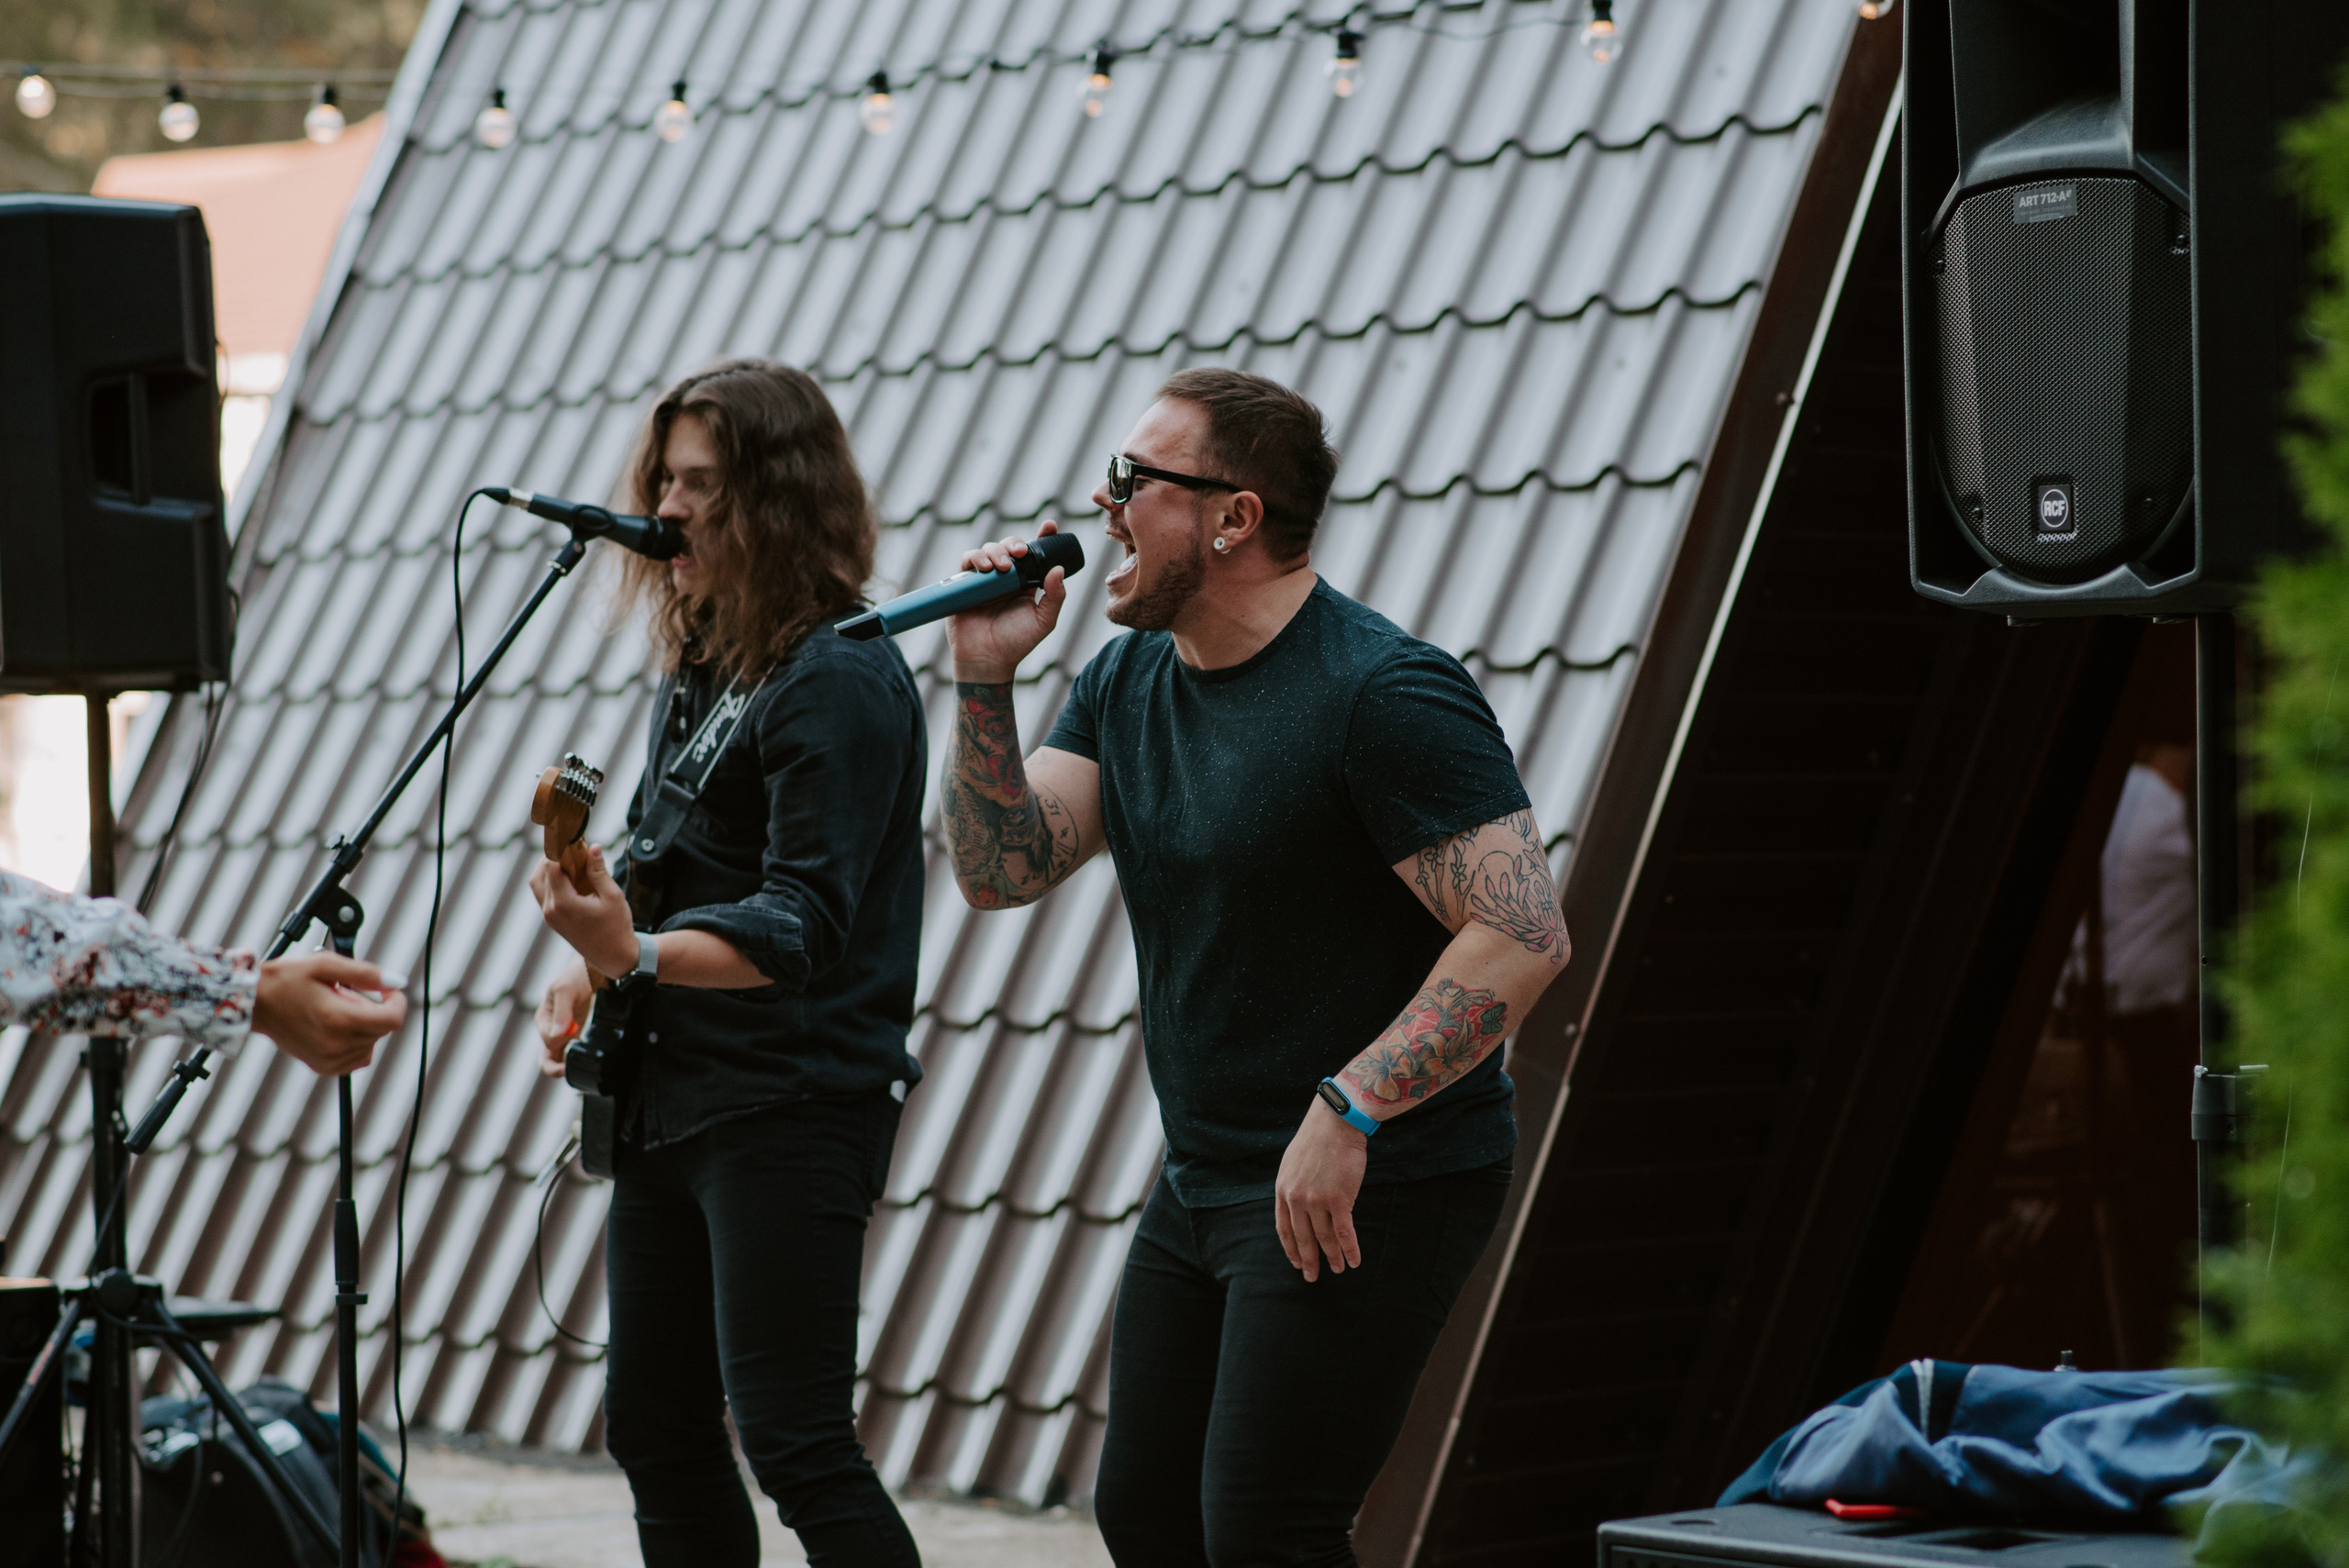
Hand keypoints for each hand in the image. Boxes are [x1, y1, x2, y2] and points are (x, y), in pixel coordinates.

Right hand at [252, 953, 407, 1076]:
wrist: (253, 1004)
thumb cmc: (285, 980)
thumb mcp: (324, 964)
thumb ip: (365, 973)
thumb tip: (397, 982)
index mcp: (338, 1019)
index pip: (393, 1020)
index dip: (397, 1002)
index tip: (386, 990)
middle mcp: (335, 1045)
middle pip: (381, 1029)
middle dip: (372, 1008)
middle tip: (343, 994)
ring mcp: (329, 1059)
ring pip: (371, 1042)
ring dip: (363, 1024)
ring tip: (334, 1009)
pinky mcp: (322, 1066)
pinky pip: (357, 1058)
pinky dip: (356, 1042)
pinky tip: (335, 1026)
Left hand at [528, 845, 634, 977]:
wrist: (615, 957)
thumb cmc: (617, 927)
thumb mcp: (612, 896)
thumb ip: (598, 871)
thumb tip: (592, 847)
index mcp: (563, 903)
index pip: (551, 865)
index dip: (559, 848)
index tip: (569, 835)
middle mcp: (551, 910)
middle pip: (539, 873)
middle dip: (551, 856)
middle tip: (569, 846)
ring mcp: (549, 917)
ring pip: (537, 884)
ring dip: (548, 869)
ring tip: (567, 859)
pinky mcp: (552, 921)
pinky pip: (543, 895)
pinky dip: (550, 881)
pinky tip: (568, 876)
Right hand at [534, 959, 592, 1078]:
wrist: (595, 971)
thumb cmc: (577, 977)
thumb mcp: (566, 990)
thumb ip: (561, 1012)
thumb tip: (557, 1035)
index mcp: (544, 1020)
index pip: (548, 1040)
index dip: (560, 1041)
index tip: (575, 1032)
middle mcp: (552, 1031)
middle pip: (547, 1059)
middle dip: (555, 1068)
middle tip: (568, 1071)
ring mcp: (565, 1036)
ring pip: (560, 1061)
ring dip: (568, 1067)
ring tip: (581, 1068)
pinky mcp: (578, 1037)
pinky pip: (573, 1056)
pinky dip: (578, 1062)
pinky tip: (588, 1063)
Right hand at [945, 520, 1067, 683]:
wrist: (986, 660)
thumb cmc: (1016, 643)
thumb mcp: (1043, 621)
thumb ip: (1055, 597)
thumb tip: (1058, 569)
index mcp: (1026, 583)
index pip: (1035, 555)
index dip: (1043, 537)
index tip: (1049, 526)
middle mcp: (1005, 578)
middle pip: (1010, 547)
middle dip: (1015, 543)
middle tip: (1020, 553)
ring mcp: (984, 579)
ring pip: (989, 550)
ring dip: (996, 551)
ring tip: (1002, 568)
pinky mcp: (964, 584)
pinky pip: (967, 561)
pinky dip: (975, 557)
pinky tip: (984, 567)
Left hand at [1274, 1100, 1368, 1281]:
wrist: (1334, 1123)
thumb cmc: (1317, 1139)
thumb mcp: (1292, 1163)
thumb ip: (1292, 1185)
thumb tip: (1296, 1204)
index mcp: (1283, 1190)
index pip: (1284, 1228)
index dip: (1291, 1248)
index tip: (1296, 1262)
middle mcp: (1296, 1199)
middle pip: (1303, 1238)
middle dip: (1308, 1261)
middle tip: (1311, 1278)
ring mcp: (1316, 1201)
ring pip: (1325, 1239)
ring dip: (1332, 1258)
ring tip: (1338, 1270)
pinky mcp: (1338, 1200)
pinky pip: (1345, 1233)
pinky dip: (1350, 1250)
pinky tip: (1355, 1261)